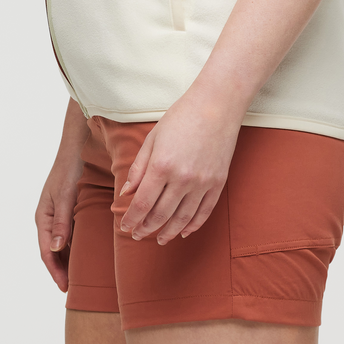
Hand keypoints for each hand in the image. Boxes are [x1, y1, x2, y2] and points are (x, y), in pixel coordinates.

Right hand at [35, 119, 87, 290]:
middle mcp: (49, 219)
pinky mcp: (69, 209)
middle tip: (76, 289)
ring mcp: (59, 215)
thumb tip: (57, 249)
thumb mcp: (65, 197)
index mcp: (43, 218)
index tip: (65, 288)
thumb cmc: (69, 170)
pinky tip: (89, 252)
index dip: (55, 272)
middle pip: (54, 252)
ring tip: (83, 276)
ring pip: (64, 244)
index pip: (47, 253)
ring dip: (70, 260)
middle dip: (62, 271)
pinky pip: (71, 233)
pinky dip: (77, 246)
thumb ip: (62, 222)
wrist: (76, 147)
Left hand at [118, 92, 242, 245]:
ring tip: (159, 239)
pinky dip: (193, 225)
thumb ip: (139, 168)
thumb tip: (125, 193)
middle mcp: (182, 178)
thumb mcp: (153, 138)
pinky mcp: (218, 182)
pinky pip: (204, 212)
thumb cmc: (181, 116)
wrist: (217, 104)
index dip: (132, 219)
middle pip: (160, 214)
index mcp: (162, 166)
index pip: (142, 203)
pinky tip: (184, 232)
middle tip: (138, 235)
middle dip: (146, 228)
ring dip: (168, 232)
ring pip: (182, 218)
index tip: (125, 226)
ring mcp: (202, 182)